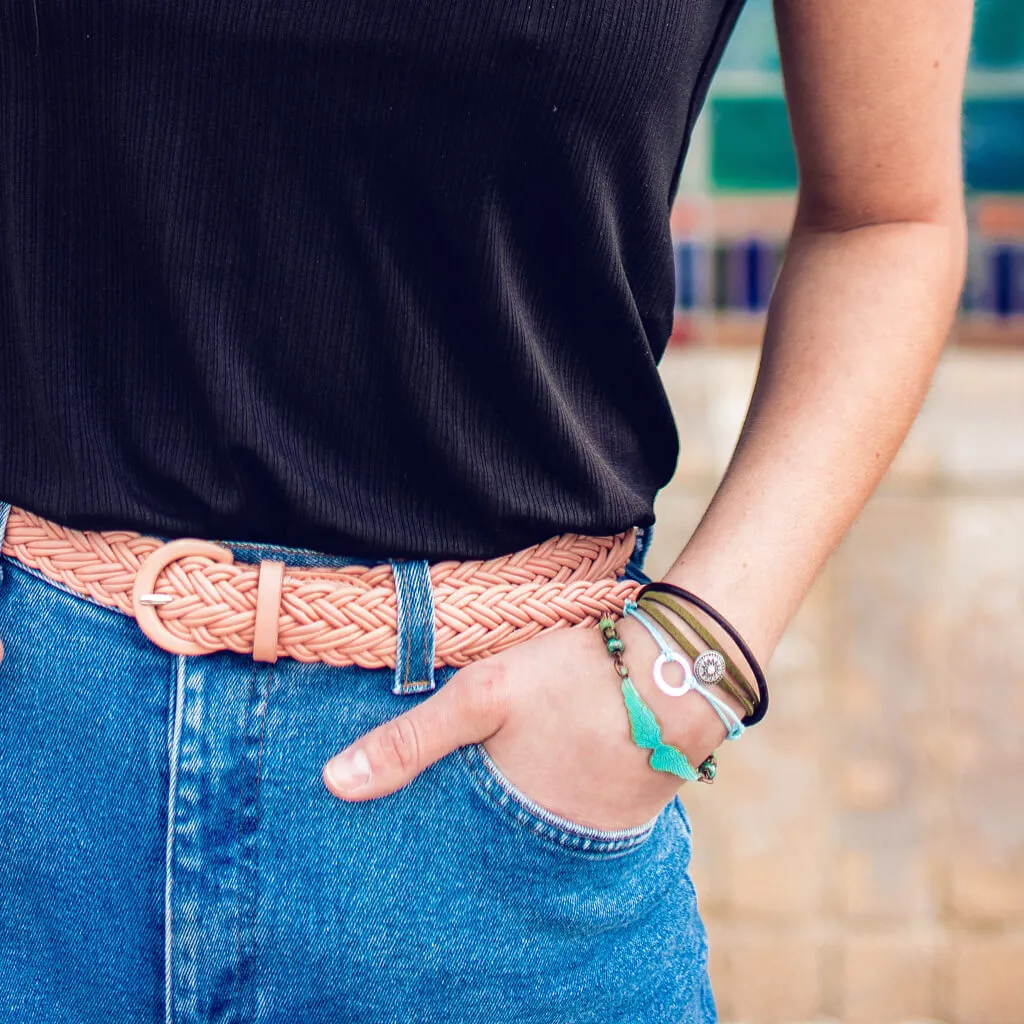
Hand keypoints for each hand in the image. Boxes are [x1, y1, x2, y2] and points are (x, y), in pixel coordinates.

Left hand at [322, 616, 733, 831]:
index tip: (419, 815)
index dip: (436, 825)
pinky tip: (567, 762)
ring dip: (530, 805)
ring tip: (527, 770)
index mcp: (510, 821)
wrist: (680, 673)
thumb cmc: (577, 678)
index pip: (456, 842)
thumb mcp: (483, 696)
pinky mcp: (631, 814)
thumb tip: (334, 785)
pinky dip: (569, 795)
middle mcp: (554, 843)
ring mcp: (598, 833)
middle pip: (503, 836)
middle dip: (486, 817)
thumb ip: (410, 741)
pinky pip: (585, 814)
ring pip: (544, 825)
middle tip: (484, 780)